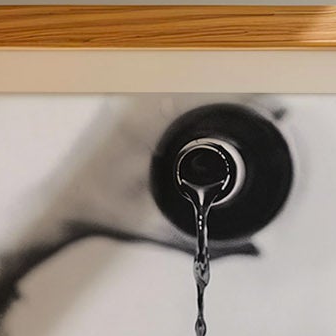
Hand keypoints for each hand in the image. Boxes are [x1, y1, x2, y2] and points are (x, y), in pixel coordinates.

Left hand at [28, 96, 269, 256]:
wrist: (56, 202)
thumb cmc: (102, 214)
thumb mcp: (157, 228)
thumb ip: (207, 243)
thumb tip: (254, 250)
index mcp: (150, 122)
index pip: (214, 99)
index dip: (253, 101)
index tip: (279, 110)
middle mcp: (138, 100)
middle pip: (207, 86)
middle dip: (243, 98)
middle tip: (271, 115)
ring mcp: (128, 96)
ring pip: (188, 85)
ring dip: (219, 95)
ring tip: (250, 113)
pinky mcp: (122, 99)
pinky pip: (168, 90)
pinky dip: (194, 99)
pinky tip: (213, 111)